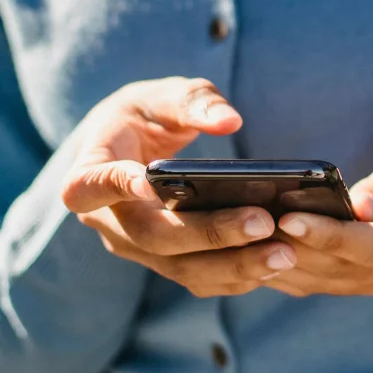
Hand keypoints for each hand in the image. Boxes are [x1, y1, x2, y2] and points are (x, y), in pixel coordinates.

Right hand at [61, 77, 298, 296]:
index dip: (114, 186)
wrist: (129, 145)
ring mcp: (136, 246)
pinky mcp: (164, 260)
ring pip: (179, 267)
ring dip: (233, 265)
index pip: (89, 186)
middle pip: (154, 236)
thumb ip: (193, 100)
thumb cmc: (145, 115)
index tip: (147, 182)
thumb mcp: (162, 95)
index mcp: (92, 170)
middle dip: (210, 233)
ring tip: (284, 253)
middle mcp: (109, 219)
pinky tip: (275, 263)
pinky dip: (237, 276)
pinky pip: (197, 277)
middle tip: (263, 223)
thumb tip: (229, 121)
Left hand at [262, 111, 372, 299]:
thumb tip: (359, 207)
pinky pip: (335, 278)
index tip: (289, 219)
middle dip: (293, 249)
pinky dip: (298, 265)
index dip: (330, 235)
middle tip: (244, 229)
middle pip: (346, 269)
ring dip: (287, 262)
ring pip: (334, 280)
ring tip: (240, 239)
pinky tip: (257, 251)